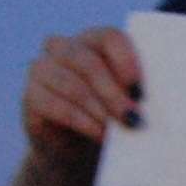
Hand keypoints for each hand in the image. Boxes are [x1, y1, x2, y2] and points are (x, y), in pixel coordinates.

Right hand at [21, 28, 143, 158]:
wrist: (80, 148)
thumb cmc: (114, 117)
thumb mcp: (130, 101)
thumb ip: (139, 93)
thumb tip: (154, 102)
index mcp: (94, 40)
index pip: (110, 37)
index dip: (126, 61)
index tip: (141, 90)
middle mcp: (64, 48)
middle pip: (88, 62)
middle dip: (114, 92)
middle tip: (134, 117)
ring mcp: (42, 69)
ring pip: (72, 84)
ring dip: (100, 109)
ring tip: (120, 129)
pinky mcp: (31, 96)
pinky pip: (55, 105)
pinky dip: (83, 121)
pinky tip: (100, 134)